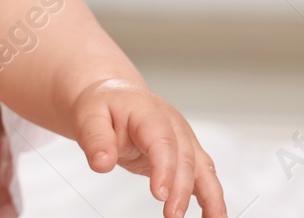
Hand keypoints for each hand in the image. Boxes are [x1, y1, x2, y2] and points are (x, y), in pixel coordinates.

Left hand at [72, 78, 226, 217]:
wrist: (115, 96)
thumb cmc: (105, 104)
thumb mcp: (89, 115)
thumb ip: (95, 139)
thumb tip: (102, 163)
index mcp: (149, 112)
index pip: (162, 140)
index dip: (164, 168)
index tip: (159, 194)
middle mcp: (173, 124)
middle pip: (184, 158)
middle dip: (181, 189)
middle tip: (172, 214)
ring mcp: (184, 138)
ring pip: (203, 167)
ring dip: (210, 196)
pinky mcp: (186, 153)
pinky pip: (204, 175)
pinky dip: (212, 196)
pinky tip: (214, 215)